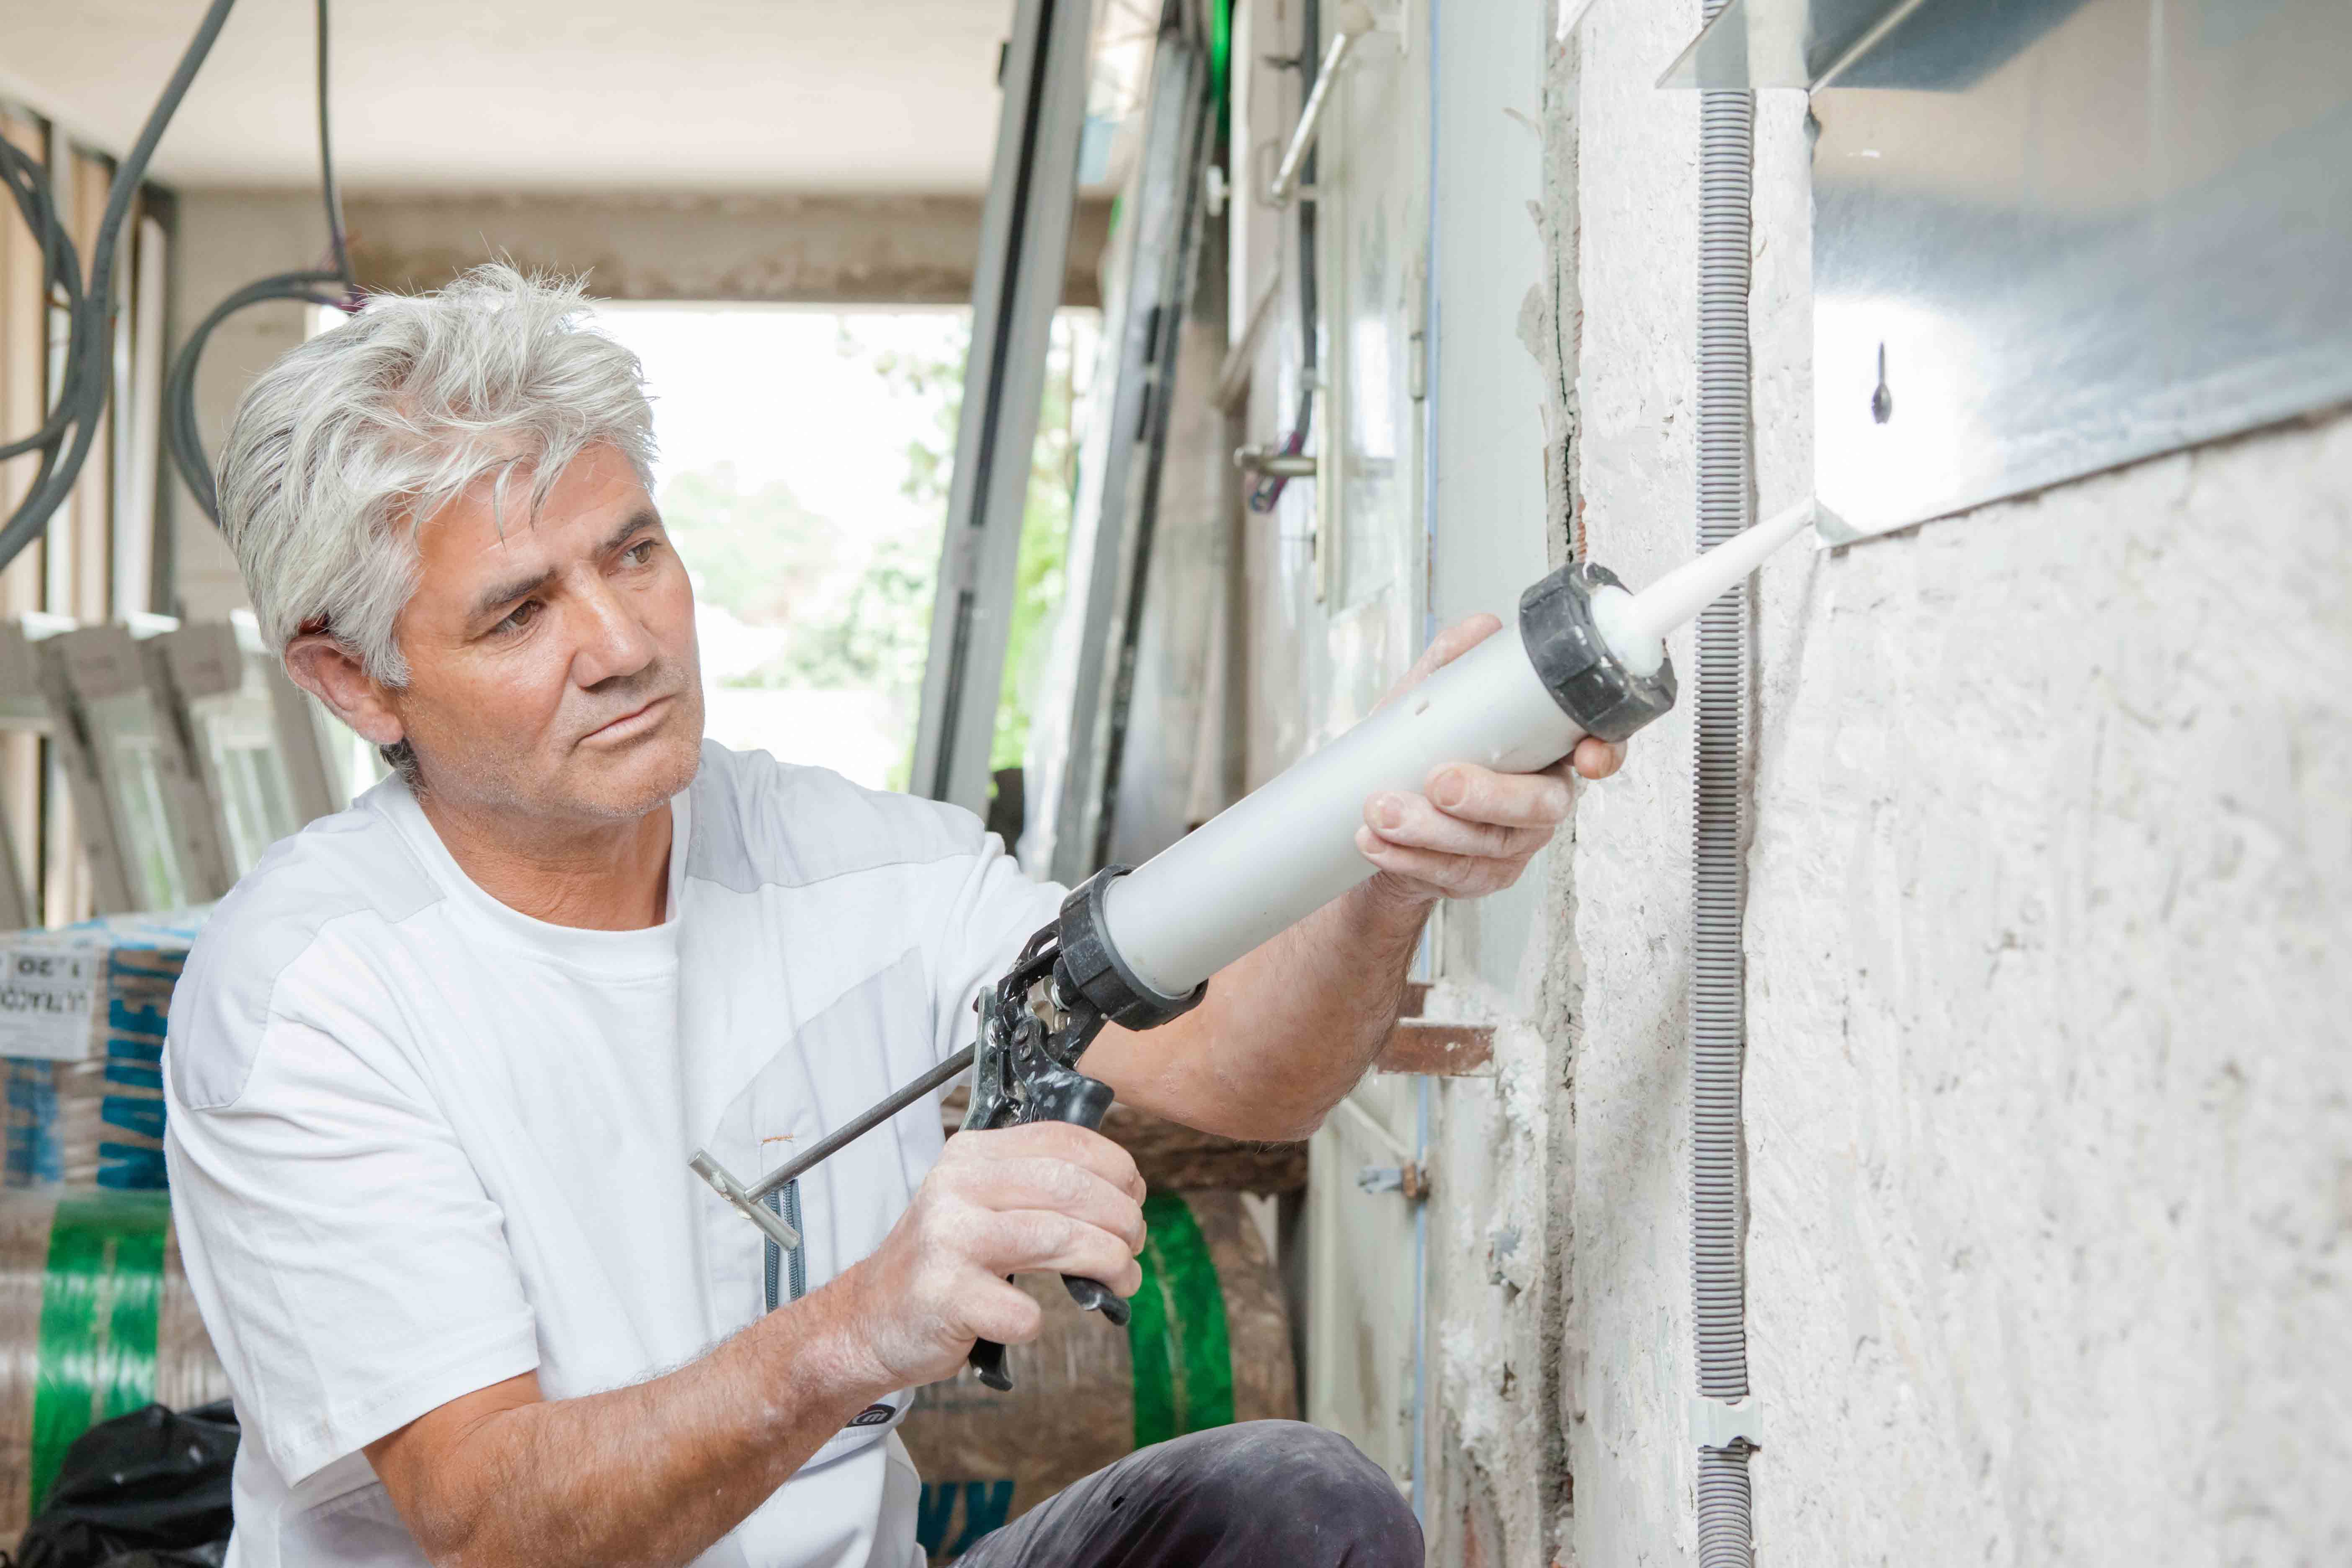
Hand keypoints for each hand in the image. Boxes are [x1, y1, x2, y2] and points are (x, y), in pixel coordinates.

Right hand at [836, 1123, 1145, 1388]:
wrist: (869, 1318)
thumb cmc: (941, 1261)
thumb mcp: (976, 1200)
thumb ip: (1033, 1183)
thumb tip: (1122, 1188)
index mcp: (970, 1155)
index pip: (1063, 1141)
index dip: (1117, 1167)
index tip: (1135, 1196)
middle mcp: (957, 1187)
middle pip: (1070, 1187)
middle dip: (1123, 1218)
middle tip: (1134, 1245)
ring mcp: (949, 1241)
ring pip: (1059, 1238)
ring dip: (1109, 1263)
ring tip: (1122, 1279)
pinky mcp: (946, 1297)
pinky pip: (1023, 1311)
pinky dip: (1040, 1321)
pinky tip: (1029, 1320)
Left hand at [1351, 614, 1625, 904]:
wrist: (1376, 821)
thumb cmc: (1417, 756)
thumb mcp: (1428, 704)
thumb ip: (1454, 666)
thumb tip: (1483, 628)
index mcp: (1545, 751)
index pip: (1597, 749)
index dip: (1606, 752)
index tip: (1587, 756)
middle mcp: (1539, 801)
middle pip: (1540, 805)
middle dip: (1489, 795)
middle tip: (1438, 782)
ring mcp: (1512, 845)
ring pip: (1488, 844)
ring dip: (1430, 829)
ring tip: (1380, 809)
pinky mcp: (1479, 878)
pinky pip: (1451, 875)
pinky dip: (1407, 859)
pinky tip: (1374, 842)